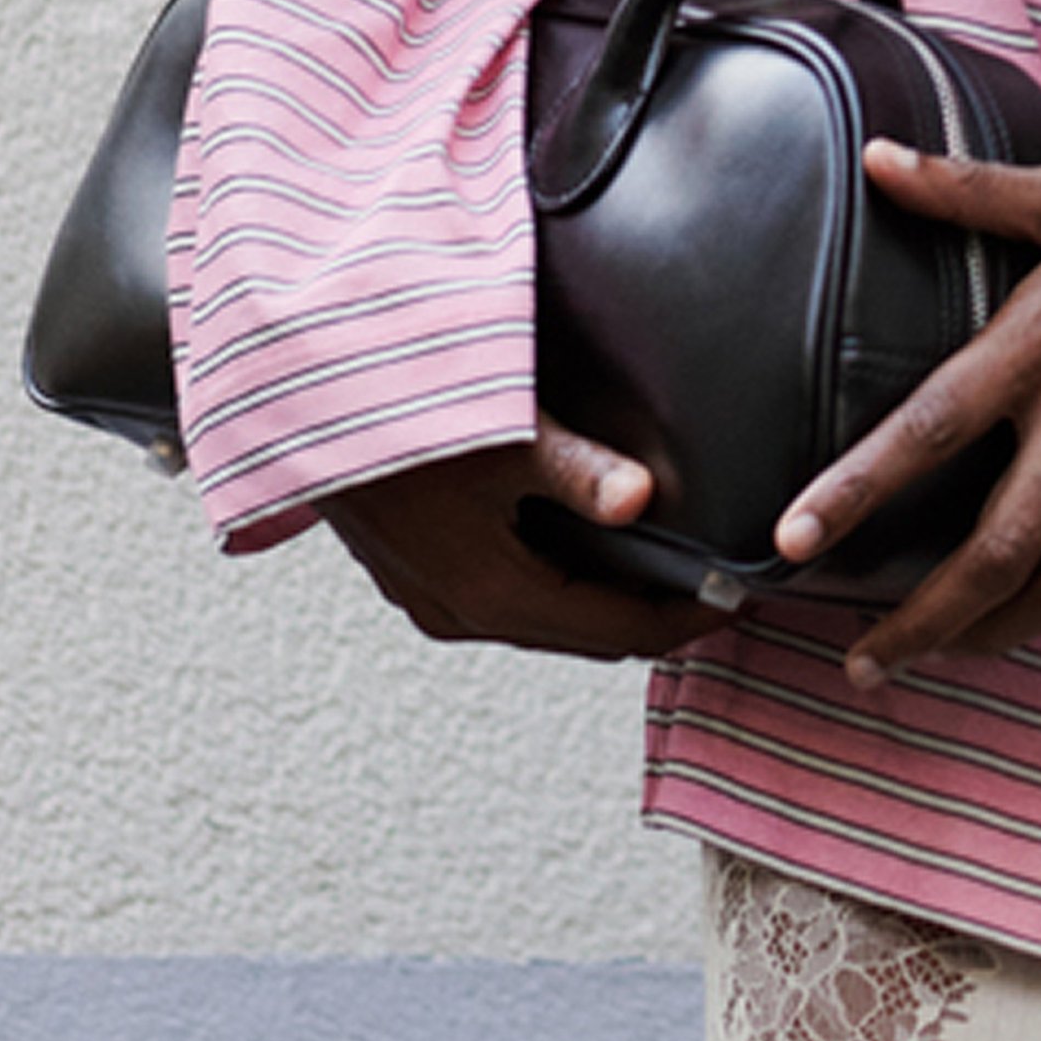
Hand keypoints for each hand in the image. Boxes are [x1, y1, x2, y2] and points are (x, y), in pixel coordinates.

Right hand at [317, 420, 722, 661]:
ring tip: (665, 560)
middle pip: (587, 635)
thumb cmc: (400, 410)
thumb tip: (641, 499)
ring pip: (546, 619)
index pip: (620, 631)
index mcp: (492, 592)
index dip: (689, 616)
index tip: (745, 594)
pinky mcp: (413, 574)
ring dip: (604, 600)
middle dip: (656, 613)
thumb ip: (576, 469)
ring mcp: (430, 599)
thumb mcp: (500, 432)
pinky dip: (558, 583)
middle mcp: (460, 613)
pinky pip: (507, 597)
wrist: (295, 405)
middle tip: (718, 580)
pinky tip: (585, 540)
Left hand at [798, 143, 1040, 685]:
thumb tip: (876, 158)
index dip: (856, 490)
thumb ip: (965, 190)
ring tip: (934, 659)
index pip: (930, 430)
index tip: (793, 540)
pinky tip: (1028, 614)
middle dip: (924, 622)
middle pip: (994, 550)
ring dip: (992, 633)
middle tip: (863, 664)